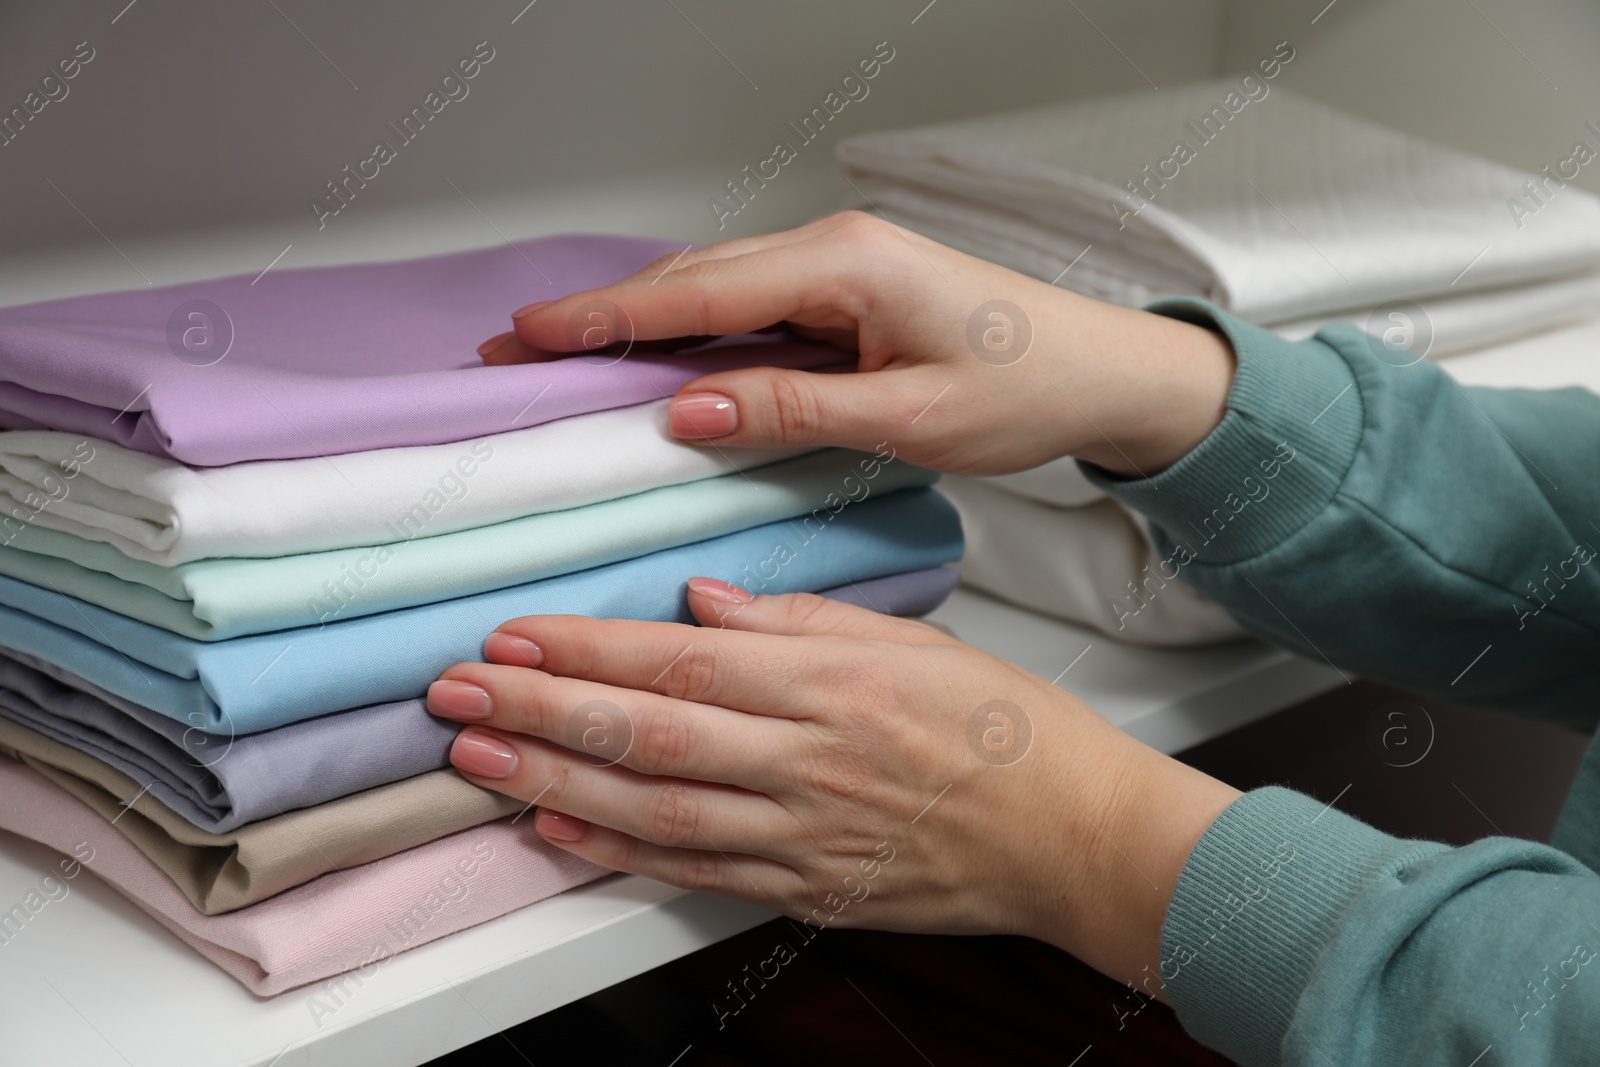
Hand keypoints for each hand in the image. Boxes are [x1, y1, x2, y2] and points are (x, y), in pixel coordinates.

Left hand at [426, 580, 1240, 990]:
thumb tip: (705, 599)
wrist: (1073, 836)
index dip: (587, 646)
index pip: (683, 658)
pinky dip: (619, 855)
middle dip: (540, 708)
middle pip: (649, 731)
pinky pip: (695, 871)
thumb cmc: (1004, 729)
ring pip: (655, 806)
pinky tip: (556, 832)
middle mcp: (806, 758)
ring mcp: (801, 832)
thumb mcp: (913, 643)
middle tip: (454, 689)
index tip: (515, 632)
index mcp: (832, 682)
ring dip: (556, 779)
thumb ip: (802, 620)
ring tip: (479, 756)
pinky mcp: (805, 887)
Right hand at [476, 212, 1234, 478]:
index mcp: (845, 264)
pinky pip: (750, 310)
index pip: (699, 292)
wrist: (1100, 370)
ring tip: (560, 355)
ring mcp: (837, 267)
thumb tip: (688, 410)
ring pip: (715, 292)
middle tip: (514, 350)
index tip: (530, 335)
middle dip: (600, 316)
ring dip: (638, 323)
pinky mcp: (845, 294)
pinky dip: (691, 334)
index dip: (607, 318)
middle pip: (692, 280)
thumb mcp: (910, 418)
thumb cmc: (1026, 388)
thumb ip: (796, 409)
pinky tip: (652, 361)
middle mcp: (832, 249)